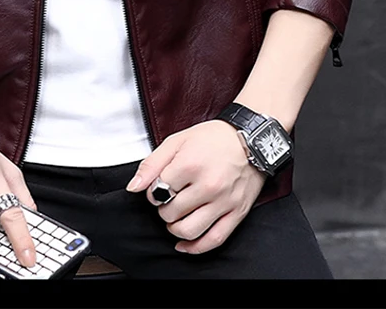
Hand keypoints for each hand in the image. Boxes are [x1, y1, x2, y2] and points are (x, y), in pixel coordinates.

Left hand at [125, 120, 266, 253]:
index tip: (159, 186)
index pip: (158, 192)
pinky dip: (195, 247)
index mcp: (190, 165)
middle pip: (171, 213)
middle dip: (163, 208)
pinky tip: (184, 243)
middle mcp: (208, 185)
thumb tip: (134, 187)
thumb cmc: (213, 138)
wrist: (251, 139)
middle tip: (168, 199)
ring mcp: (224, 202)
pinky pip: (214, 240)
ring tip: (176, 216)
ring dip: (175, 228)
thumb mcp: (177, 141)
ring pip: (189, 230)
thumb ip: (152, 164)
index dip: (153, 191)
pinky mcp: (236, 213)